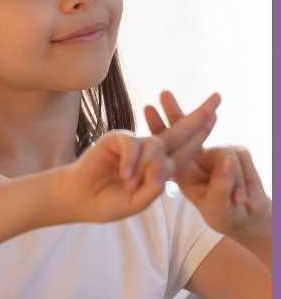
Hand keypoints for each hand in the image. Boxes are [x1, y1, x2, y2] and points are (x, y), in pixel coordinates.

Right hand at [54, 92, 220, 224]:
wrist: (80, 199)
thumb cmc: (109, 202)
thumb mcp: (139, 201)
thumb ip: (155, 185)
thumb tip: (165, 162)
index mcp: (159, 166)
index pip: (186, 148)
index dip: (201, 132)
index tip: (216, 115)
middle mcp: (149, 152)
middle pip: (179, 131)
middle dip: (199, 116)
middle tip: (218, 97)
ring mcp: (133, 144)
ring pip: (155, 145)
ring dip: (148, 166)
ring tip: (131, 184)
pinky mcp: (115, 139)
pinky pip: (133, 144)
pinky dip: (132, 161)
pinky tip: (126, 175)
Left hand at [145, 91, 271, 240]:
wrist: (248, 217)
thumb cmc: (225, 213)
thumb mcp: (217, 205)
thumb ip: (221, 184)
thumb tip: (228, 160)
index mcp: (182, 167)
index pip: (168, 143)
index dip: (159, 126)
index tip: (148, 107)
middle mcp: (198, 155)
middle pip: (186, 130)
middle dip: (180, 112)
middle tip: (165, 93)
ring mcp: (219, 153)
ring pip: (226, 154)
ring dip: (233, 182)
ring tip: (238, 200)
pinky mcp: (238, 154)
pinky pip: (241, 160)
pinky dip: (244, 184)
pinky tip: (243, 199)